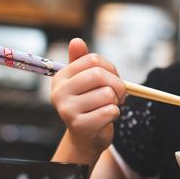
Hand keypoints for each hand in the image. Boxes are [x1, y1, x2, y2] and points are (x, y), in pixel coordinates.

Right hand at [51, 38, 126, 157]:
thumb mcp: (85, 81)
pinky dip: (115, 114)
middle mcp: (59, 92)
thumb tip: (76, 41)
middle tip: (119, 94)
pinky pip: (110, 111)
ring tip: (108, 107)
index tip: (113, 78)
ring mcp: (67, 110)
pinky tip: (106, 118)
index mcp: (61, 77)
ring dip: (115, 101)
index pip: (93, 60)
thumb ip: (81, 61)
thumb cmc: (88, 104)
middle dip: (117, 84)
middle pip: (98, 75)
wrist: (85, 138)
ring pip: (107, 94)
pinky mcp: (80, 125)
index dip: (111, 68)